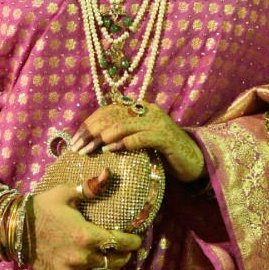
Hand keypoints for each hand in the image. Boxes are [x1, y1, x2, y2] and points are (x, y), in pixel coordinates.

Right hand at [30, 171, 140, 269]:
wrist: (14, 230)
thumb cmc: (41, 208)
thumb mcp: (65, 194)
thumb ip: (90, 188)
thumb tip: (108, 173)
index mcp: (86, 236)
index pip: (120, 243)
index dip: (133, 242)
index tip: (137, 239)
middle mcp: (82, 258)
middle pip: (115, 261)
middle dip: (125, 255)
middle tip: (127, 248)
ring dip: (111, 267)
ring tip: (114, 258)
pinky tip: (95, 266)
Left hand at [69, 102, 204, 184]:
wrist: (194, 160)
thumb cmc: (163, 153)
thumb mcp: (139, 140)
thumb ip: (121, 135)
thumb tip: (92, 141)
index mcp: (139, 108)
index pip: (108, 110)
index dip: (89, 124)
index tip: (74, 140)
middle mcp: (147, 110)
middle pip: (112, 116)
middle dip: (91, 132)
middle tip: (77, 148)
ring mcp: (157, 122)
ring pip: (123, 125)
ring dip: (103, 138)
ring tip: (89, 150)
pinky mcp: (166, 137)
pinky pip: (141, 137)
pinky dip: (124, 143)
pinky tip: (110, 150)